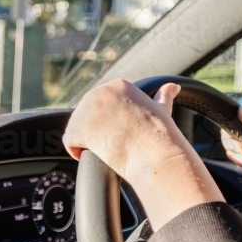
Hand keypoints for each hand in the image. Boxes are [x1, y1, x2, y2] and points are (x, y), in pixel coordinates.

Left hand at [63, 79, 223, 230]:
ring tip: (108, 150)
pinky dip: (78, 152)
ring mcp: (87, 109)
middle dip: (97, 131)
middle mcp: (100, 92)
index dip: (109, 123)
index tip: (121, 134)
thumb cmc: (160, 136)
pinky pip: (70, 142)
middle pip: (88, 114)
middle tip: (115, 144)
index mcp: (119, 86)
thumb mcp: (161, 110)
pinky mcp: (78, 127)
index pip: (102, 104)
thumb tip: (172, 87)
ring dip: (89, 142)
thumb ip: (163, 97)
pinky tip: (96, 155)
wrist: (154, 153)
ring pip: (77, 128)